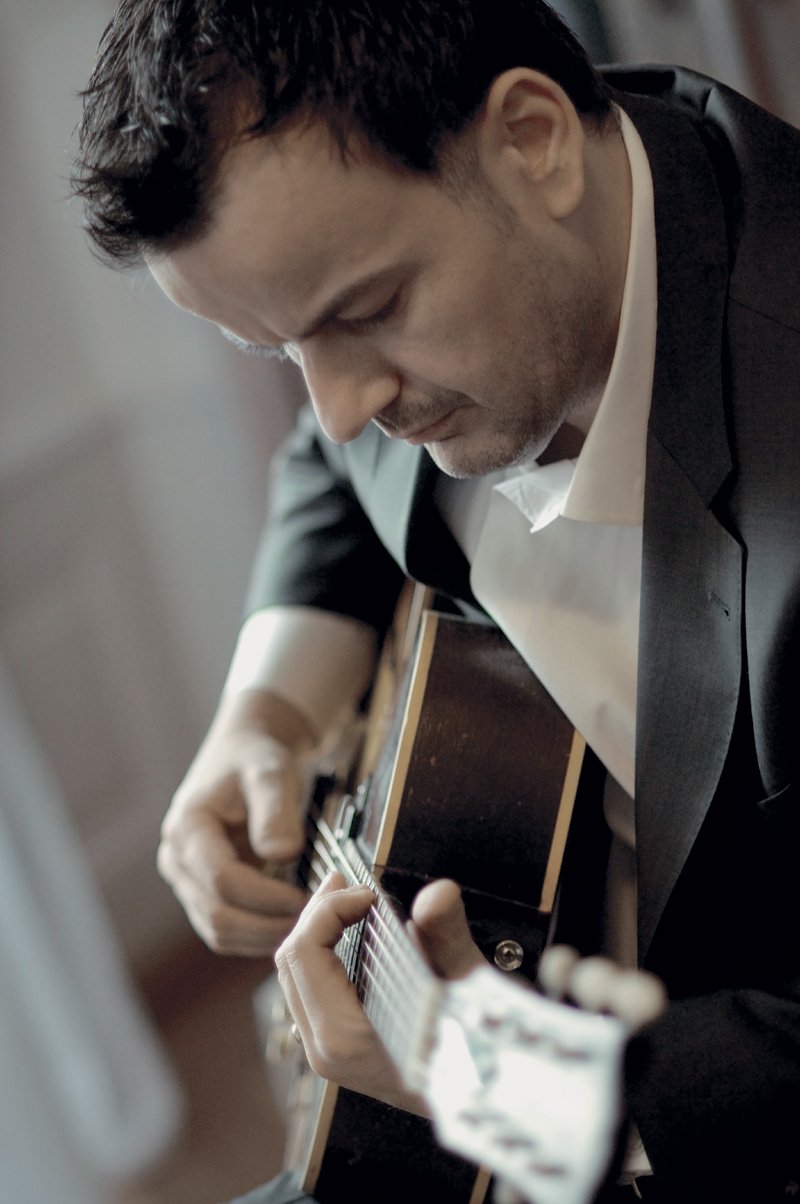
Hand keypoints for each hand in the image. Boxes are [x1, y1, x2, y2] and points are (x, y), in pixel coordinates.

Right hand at [157, 688, 312, 955]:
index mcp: (186, 828)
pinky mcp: (202, 893)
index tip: (307, 898)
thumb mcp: (271, 772)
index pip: (222, 880)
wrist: (245, 756)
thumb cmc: (256, 759)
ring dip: (263, 937)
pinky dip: (257, 935)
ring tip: (306, 924)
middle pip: (217, 915)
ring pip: (219, 932)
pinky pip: (226, 929)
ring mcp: (186, 880)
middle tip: (313, 922)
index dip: (267, 897)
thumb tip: (280, 854)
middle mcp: (176, 860)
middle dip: (267, 925)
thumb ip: (275, 811)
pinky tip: (290, 923)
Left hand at [275, 873, 665, 1111]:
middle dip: (319, 912)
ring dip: (319, 931)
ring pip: (295, 975)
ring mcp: (328, 1052)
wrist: (487, 1105)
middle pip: (291, 960)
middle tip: (349, 882)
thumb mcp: (469, 992)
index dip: (330, 909)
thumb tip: (438, 895)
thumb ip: (447, 939)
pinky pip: (310, 990)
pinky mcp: (339, 1049)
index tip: (369, 893)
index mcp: (345, 1035)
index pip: (304, 952)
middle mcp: (326, 1048)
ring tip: (348, 900)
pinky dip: (324, 954)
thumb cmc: (481, 1058)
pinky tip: (351, 935)